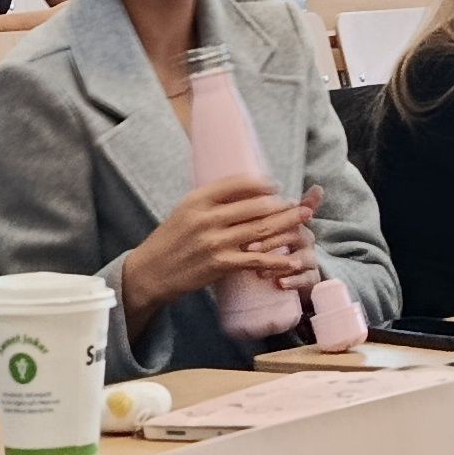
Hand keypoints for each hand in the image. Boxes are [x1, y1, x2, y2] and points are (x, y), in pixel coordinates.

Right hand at [121, 178, 318, 333]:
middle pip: (254, 206)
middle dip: (281, 204)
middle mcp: (206, 218)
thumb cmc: (170, 240)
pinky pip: (255, 260)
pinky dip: (276, 260)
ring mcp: (214, 242)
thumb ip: (210, 202)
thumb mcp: (184, 211)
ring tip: (302, 222)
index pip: (236, 183)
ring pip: (259, 230)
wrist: (151, 271)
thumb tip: (242, 191)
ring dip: (285, 226)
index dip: (261, 183)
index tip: (275, 185)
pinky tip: (292, 259)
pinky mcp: (220, 265)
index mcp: (197, 199)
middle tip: (298, 204)